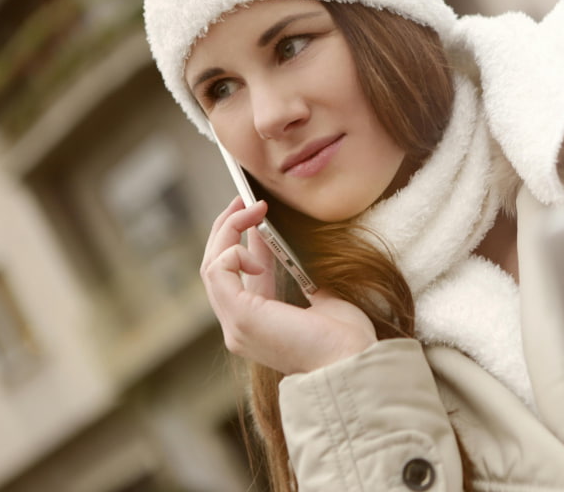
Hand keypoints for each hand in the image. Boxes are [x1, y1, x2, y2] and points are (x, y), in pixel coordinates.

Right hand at [200, 197, 376, 373]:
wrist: (352, 363)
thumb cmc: (346, 340)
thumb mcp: (323, 300)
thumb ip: (304, 280)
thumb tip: (295, 253)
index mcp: (259, 322)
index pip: (236, 274)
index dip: (242, 239)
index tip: (256, 211)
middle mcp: (239, 326)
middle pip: (215, 267)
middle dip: (227, 228)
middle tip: (245, 200)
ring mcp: (235, 324)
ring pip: (211, 265)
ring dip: (228, 230)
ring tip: (251, 207)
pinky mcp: (239, 317)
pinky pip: (218, 270)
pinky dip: (233, 250)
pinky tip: (258, 251)